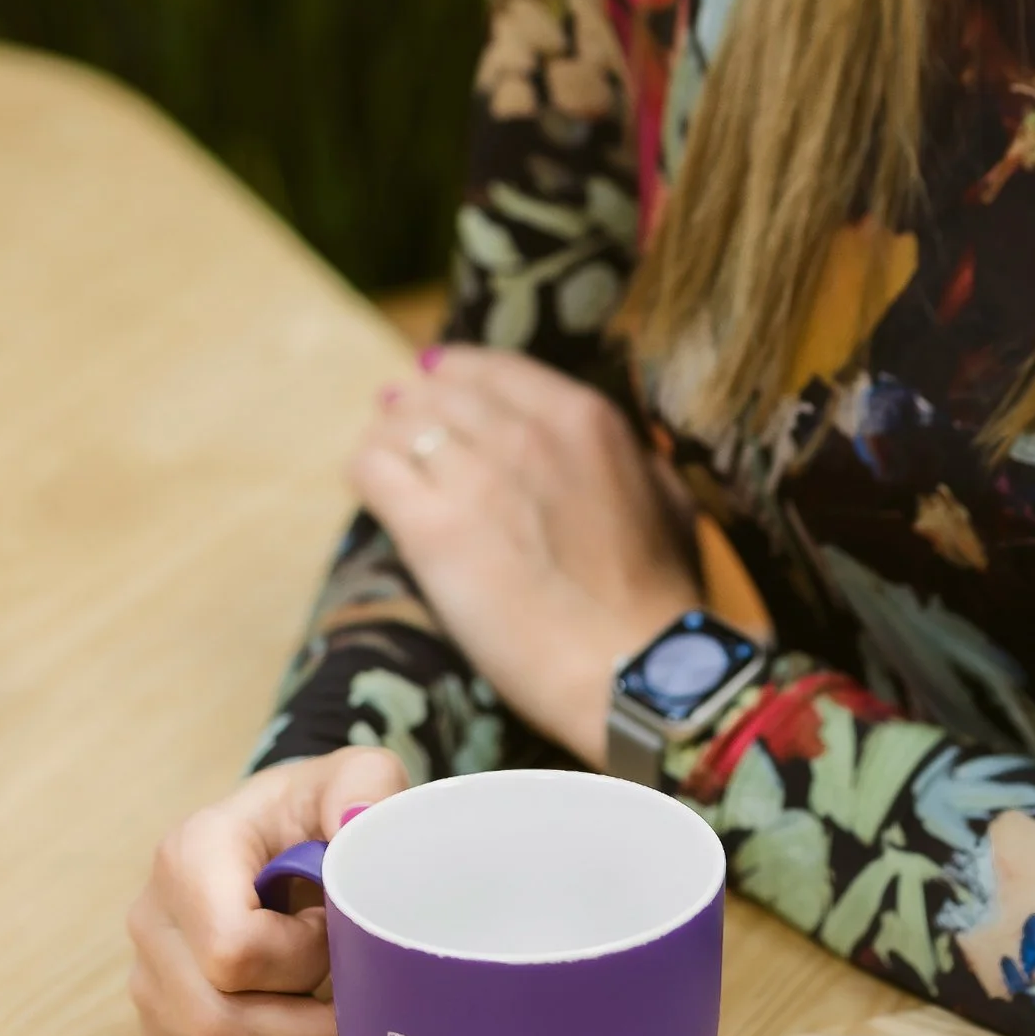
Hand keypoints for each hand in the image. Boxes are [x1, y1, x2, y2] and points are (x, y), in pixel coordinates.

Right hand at [127, 745, 409, 1035]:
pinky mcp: (160, 1031)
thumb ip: (366, 788)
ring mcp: (148, 983)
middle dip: (308, 1030)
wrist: (277, 835)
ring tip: (345, 1027)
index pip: (234, 950)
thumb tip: (359, 826)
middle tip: (363, 1005)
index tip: (339, 929)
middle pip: (221, 1021)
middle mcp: (153, 923)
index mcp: (188, 857)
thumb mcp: (352, 777)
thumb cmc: (315, 810)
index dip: (305, 957)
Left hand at [352, 346, 701, 761]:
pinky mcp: (432, 529)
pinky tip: (374, 490)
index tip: (436, 380)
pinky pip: (371, 467)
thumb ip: (632, 457)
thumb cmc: (662, 597)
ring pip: (399, 422)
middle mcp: (523, 430)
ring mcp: (474, 475)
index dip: (456, 372)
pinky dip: (367, 471)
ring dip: (390, 436)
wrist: (632, 667)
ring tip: (386, 457)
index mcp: (582, 417)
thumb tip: (620, 444)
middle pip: (439, 391)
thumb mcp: (666, 499)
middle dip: (417, 405)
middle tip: (401, 423)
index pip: (493, 368)